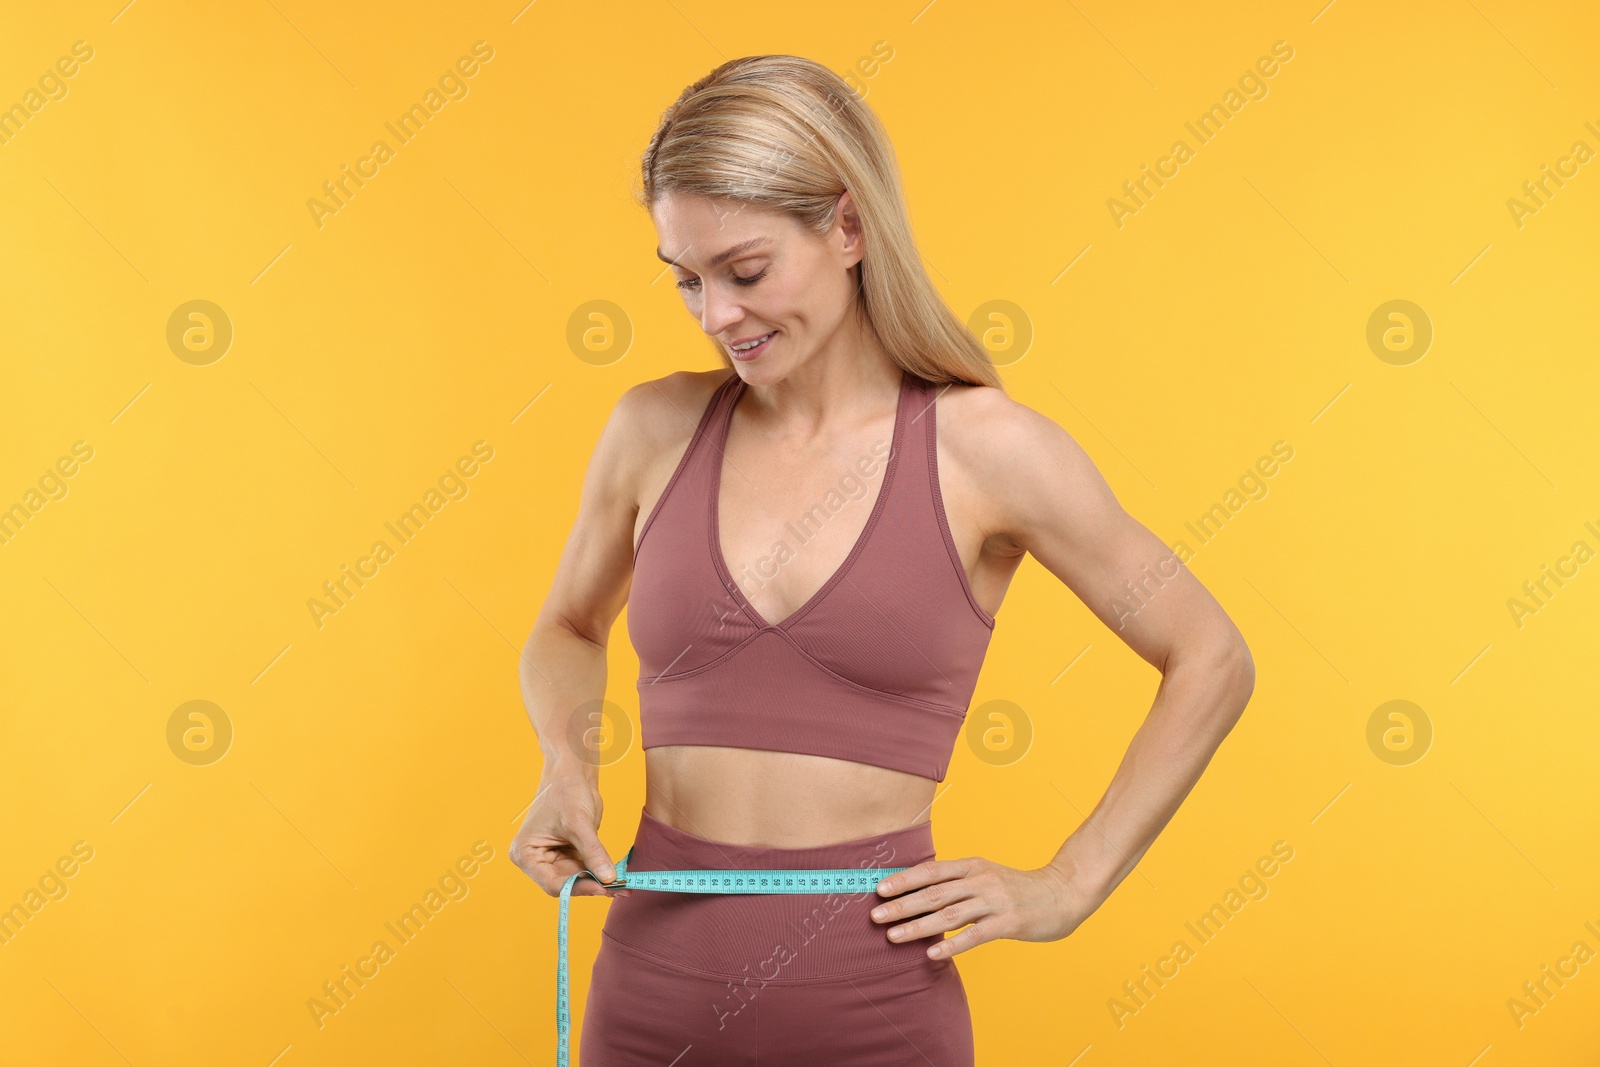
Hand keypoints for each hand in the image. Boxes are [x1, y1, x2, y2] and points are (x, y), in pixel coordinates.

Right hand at [509, 770, 631, 898]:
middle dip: (592, 885)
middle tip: (620, 888)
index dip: (579, 888)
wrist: (572, 772)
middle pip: (566, 883)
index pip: (552, 883)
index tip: (604, 888)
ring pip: (577, 879)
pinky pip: (584, 868)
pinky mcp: (567, 853)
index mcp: (525, 854)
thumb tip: (609, 878)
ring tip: (623, 885)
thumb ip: (593, 852)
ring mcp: (551, 857)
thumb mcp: (579, 823)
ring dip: (599, 881)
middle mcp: (535, 860)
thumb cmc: (566, 790)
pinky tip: (618, 877)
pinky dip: (600, 872)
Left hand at [869, 856, 1086, 958]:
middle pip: (933, 893)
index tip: (878, 889)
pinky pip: (974, 935)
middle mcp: (980, 880)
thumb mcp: (986, 874)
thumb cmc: (1018, 888)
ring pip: (949, 915)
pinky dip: (951, 944)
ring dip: (918, 926)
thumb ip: (958, 882)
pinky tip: (932, 954)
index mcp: (972, 866)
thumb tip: (920, 893)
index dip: (904, 879)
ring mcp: (995, 901)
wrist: (1063, 893)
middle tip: (875, 916)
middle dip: (901, 905)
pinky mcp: (1008, 922)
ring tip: (893, 937)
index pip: (931, 871)